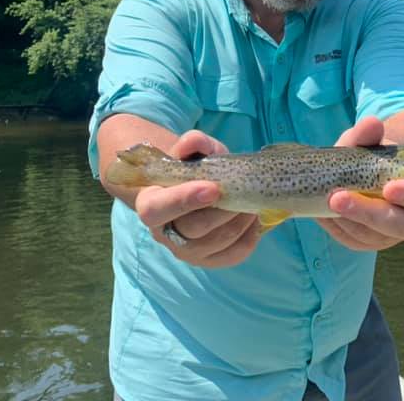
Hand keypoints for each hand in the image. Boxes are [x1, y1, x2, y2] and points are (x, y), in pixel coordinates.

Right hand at [133, 130, 259, 267]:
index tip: (213, 188)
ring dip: (239, 222)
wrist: (197, 186)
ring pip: (216, 243)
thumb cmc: (193, 165)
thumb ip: (193, 142)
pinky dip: (248, 238)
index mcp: (149, 203)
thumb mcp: (194, 149)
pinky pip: (232, 255)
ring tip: (251, 203)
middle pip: (193, 229)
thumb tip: (193, 142)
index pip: (157, 209)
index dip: (184, 200)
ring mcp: (185, 251)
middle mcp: (163, 232)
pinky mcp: (207, 260)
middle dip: (223, 210)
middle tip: (242, 192)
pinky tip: (253, 220)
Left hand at [317, 116, 403, 251]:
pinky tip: (325, 211)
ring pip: (378, 238)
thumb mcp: (369, 139)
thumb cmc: (374, 152)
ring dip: (350, 219)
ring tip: (328, 199)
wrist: (358, 167)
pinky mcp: (371, 241)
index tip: (389, 186)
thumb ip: (369, 133)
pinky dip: (339, 227)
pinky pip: (357, 241)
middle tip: (340, 197)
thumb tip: (371, 123)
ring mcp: (393, 233)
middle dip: (371, 213)